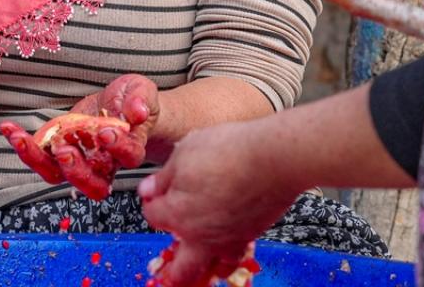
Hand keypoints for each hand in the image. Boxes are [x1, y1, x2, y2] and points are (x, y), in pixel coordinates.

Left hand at [0, 73, 158, 198]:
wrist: (120, 105)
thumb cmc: (133, 100)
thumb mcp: (141, 91)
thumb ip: (140, 100)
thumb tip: (137, 113)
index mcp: (130, 150)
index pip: (128, 157)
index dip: (119, 148)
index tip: (107, 132)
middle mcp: (104, 165)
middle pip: (91, 184)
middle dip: (76, 171)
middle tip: (64, 149)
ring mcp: (79, 161)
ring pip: (58, 175)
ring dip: (37, 160)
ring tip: (20, 139)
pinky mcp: (58, 152)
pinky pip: (39, 157)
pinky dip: (22, 144)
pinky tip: (9, 128)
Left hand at [139, 121, 299, 286]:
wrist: (275, 158)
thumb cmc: (231, 152)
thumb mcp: (185, 153)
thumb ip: (164, 178)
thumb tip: (149, 190)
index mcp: (177, 216)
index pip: (152, 216)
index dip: (152, 201)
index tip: (155, 193)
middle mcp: (202, 236)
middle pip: (181, 270)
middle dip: (172, 271)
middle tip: (168, 268)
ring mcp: (230, 239)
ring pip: (215, 267)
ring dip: (207, 265)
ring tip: (204, 257)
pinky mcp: (253, 233)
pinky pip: (238, 251)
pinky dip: (232, 248)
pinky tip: (231, 233)